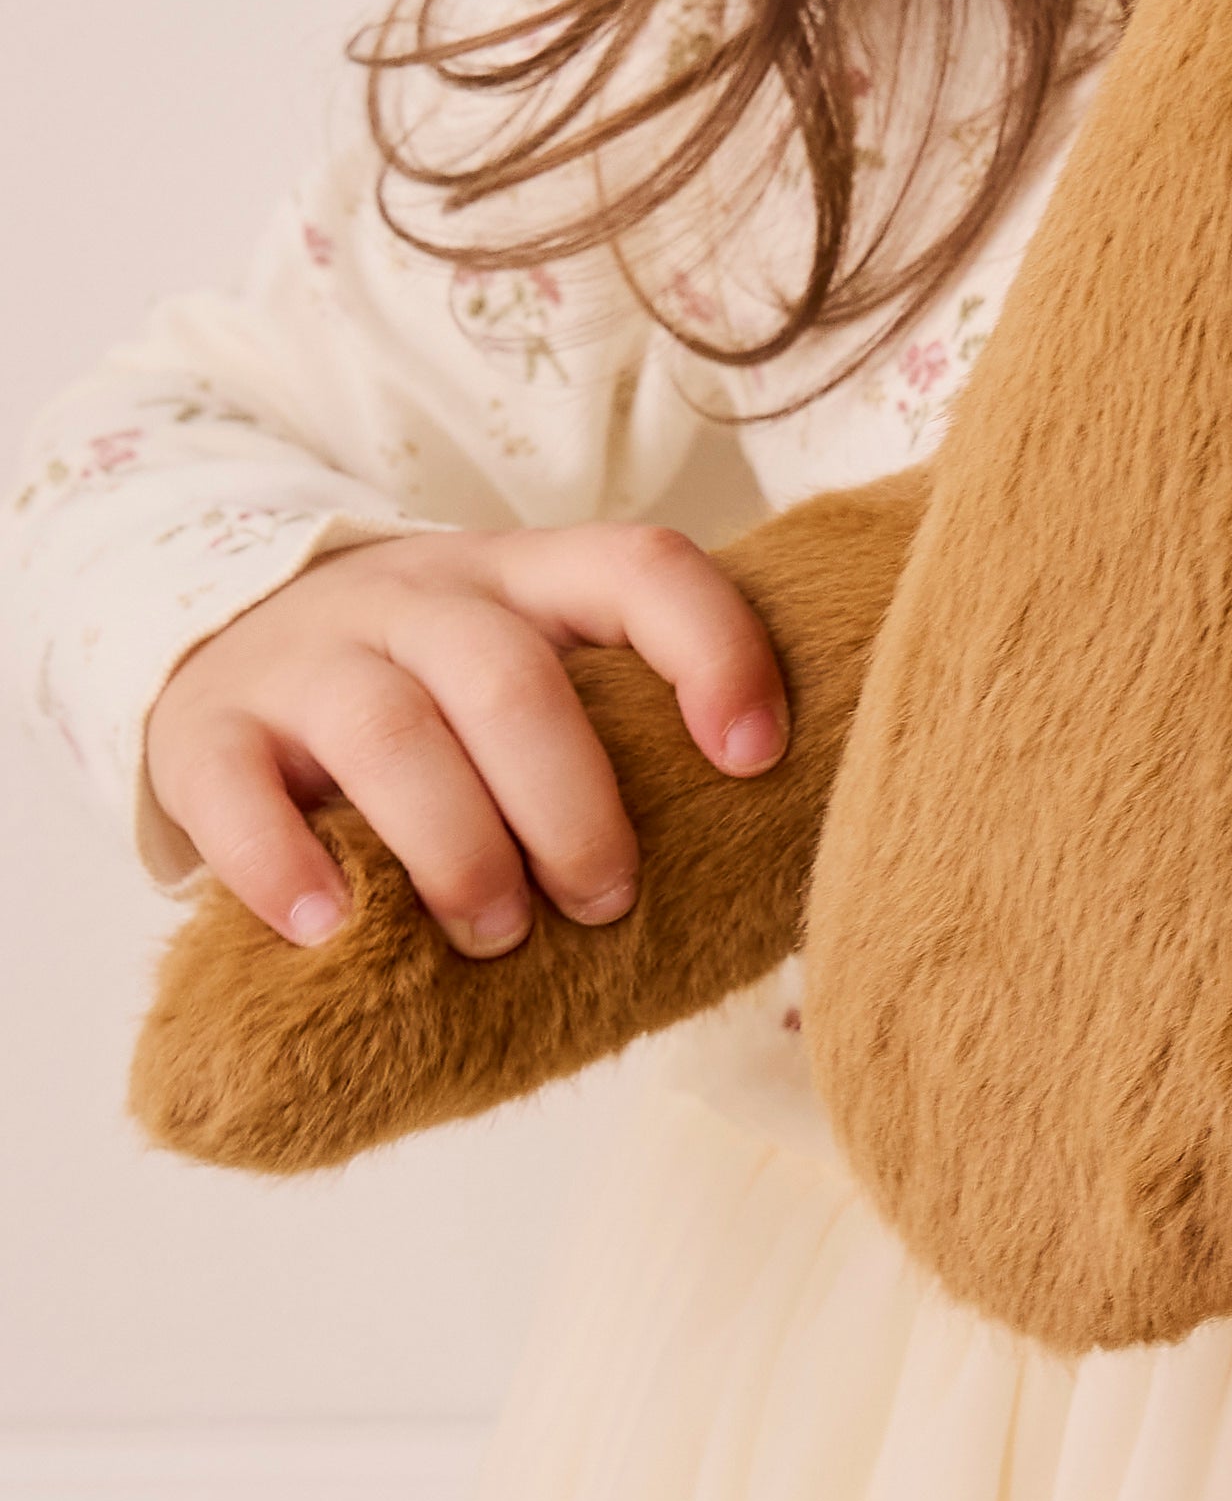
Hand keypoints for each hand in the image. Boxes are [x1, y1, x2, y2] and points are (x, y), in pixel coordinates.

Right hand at [147, 523, 788, 953]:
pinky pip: (235, 788)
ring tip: (494, 934)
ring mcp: (305, 656)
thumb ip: (615, 737)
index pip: (642, 567)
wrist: (233, 648)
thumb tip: (757, 879)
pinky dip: (282, 865)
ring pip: (389, 733)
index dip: (715, 651)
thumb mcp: (526, 677)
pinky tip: (330, 928)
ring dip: (459, 850)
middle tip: (604, 901)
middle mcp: (418, 597)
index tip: (754, 758)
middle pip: (509, 680)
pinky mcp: (205, 728)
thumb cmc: (434, 704)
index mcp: (526, 579)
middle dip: (573, 808)